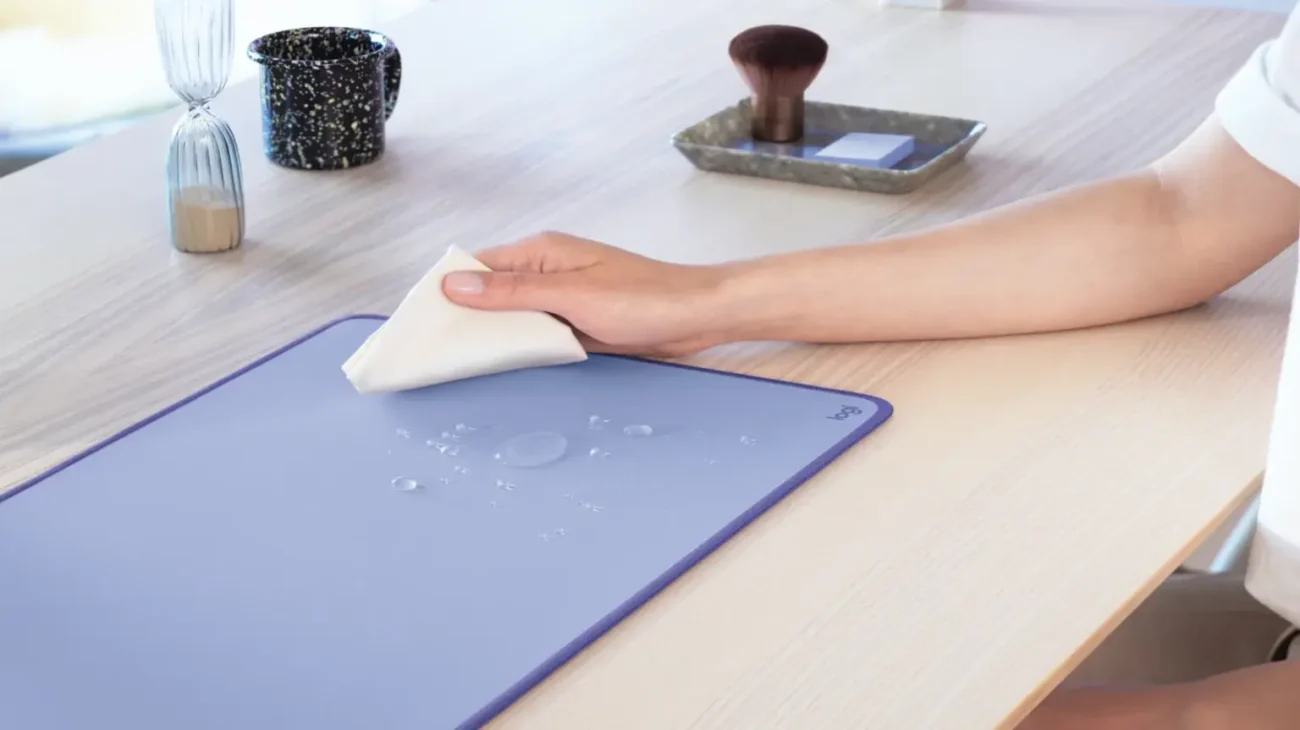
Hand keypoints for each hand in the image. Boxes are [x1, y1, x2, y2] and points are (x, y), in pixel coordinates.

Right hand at [441, 231, 732, 356]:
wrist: (697, 316)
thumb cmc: (644, 299)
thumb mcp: (571, 296)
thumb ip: (512, 294)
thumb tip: (455, 285)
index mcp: (541, 254)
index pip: (476, 268)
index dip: (446, 292)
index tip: (418, 321)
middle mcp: (546, 273)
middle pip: (489, 295)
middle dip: (463, 320)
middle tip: (431, 352)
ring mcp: (561, 300)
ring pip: (511, 319)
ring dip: (491, 338)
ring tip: (456, 364)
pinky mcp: (575, 324)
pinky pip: (536, 335)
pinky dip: (519, 349)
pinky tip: (502, 367)